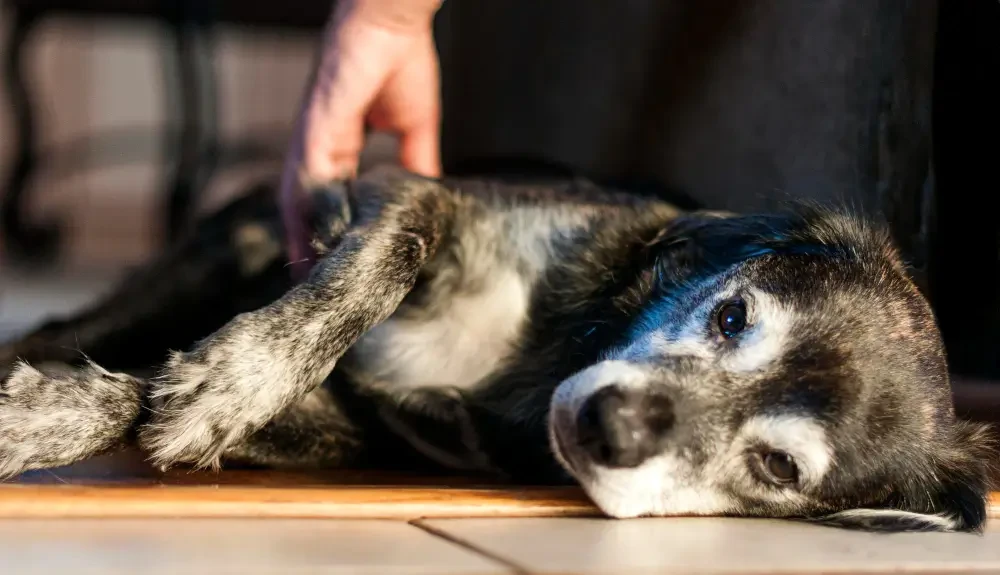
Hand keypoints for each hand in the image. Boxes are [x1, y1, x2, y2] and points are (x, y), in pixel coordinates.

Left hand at [280, 0, 442, 277]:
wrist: (393, 23)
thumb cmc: (400, 60)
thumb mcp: (415, 128)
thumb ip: (416, 163)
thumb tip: (426, 196)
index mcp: (339, 144)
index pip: (329, 199)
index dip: (329, 233)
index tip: (336, 267)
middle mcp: (319, 146)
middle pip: (304, 208)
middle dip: (307, 246)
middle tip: (312, 288)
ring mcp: (313, 138)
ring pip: (298, 201)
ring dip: (301, 240)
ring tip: (308, 279)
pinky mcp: (316, 129)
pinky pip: (307, 180)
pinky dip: (307, 215)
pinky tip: (312, 242)